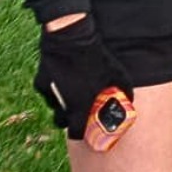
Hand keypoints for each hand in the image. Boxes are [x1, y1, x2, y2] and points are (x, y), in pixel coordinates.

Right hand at [33, 17, 133, 138]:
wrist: (71, 37)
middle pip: (61, 122)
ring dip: (61, 102)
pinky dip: (52, 88)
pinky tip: (62, 78)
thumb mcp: (118, 76)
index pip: (76, 134)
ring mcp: (50, 93)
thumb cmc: (96, 58)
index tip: (87, 131)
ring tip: (72, 89)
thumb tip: (130, 102)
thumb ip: (124, 94)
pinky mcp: (41, 81)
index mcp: (80, 109)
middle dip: (69, 119)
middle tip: (79, 109)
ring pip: (53, 106)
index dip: (82, 134)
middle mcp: (62, 105)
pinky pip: (46, 91)